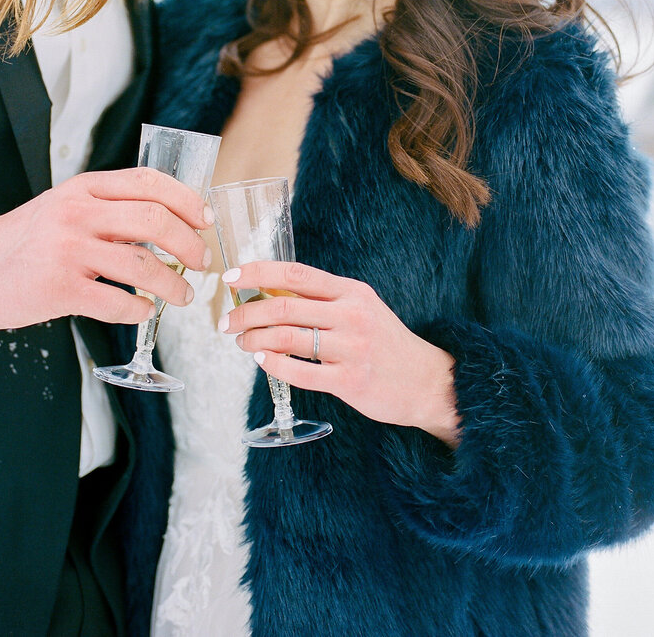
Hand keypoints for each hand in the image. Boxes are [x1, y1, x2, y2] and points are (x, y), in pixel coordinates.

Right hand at [0, 167, 213, 328]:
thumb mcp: (64, 207)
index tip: (204, 219)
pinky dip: (140, 310)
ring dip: (173, 284)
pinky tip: (143, 311)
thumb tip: (167, 221)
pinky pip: (116, 301)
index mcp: (83, 189)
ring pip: (142, 264)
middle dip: (189, 243)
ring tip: (182, 296)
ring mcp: (67, 250)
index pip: (148, 181)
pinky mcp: (58, 288)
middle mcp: (78, 214)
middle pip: (154, 220)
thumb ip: (108, 208)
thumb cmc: (23, 240)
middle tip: (201, 262)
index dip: (185, 199)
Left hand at [220, 261, 460, 446]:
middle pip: (283, 307)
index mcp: (351, 291)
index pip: (295, 274)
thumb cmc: (384, 342)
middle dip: (246, 313)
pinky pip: (301, 372)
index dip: (257, 273)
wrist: (427, 381)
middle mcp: (351, 315)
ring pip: (287, 338)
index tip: (230, 277)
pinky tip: (261, 360)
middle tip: (226, 321)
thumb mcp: (360, 307)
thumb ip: (322, 299)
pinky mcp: (350, 381)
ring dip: (254, 339)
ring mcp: (352, 348)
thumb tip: (270, 292)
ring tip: (241, 342)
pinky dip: (273, 365)